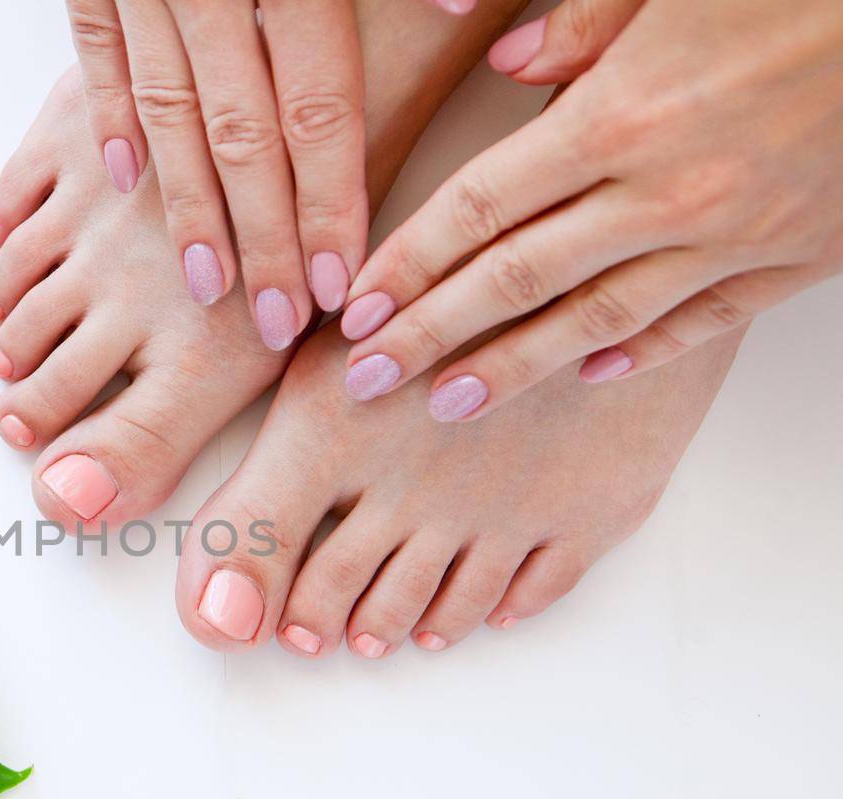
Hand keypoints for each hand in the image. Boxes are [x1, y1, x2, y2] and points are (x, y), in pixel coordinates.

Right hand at [64, 0, 371, 348]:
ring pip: (166, 110)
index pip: (316, 112)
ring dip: (187, 204)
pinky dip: (106, 117)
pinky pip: (95, 52)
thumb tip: (468, 13)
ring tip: (209, 282)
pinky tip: (121, 176)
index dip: (328, 205)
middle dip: (262, 239)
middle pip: (241, 137)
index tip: (335, 282)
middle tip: (278, 317)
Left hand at [338, 0, 842, 420]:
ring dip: (513, 368)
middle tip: (367, 381)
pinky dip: (636, 352)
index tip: (357, 310)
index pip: (478, 209)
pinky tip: (584, 376)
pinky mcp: (798, 257)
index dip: (407, 265)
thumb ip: (584, 20)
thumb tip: (508, 65)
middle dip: (429, 336)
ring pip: (595, 319)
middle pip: (515, 280)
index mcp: (620, 114)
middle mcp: (666, 189)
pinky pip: (698, 321)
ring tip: (447, 404)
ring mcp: (733, 233)